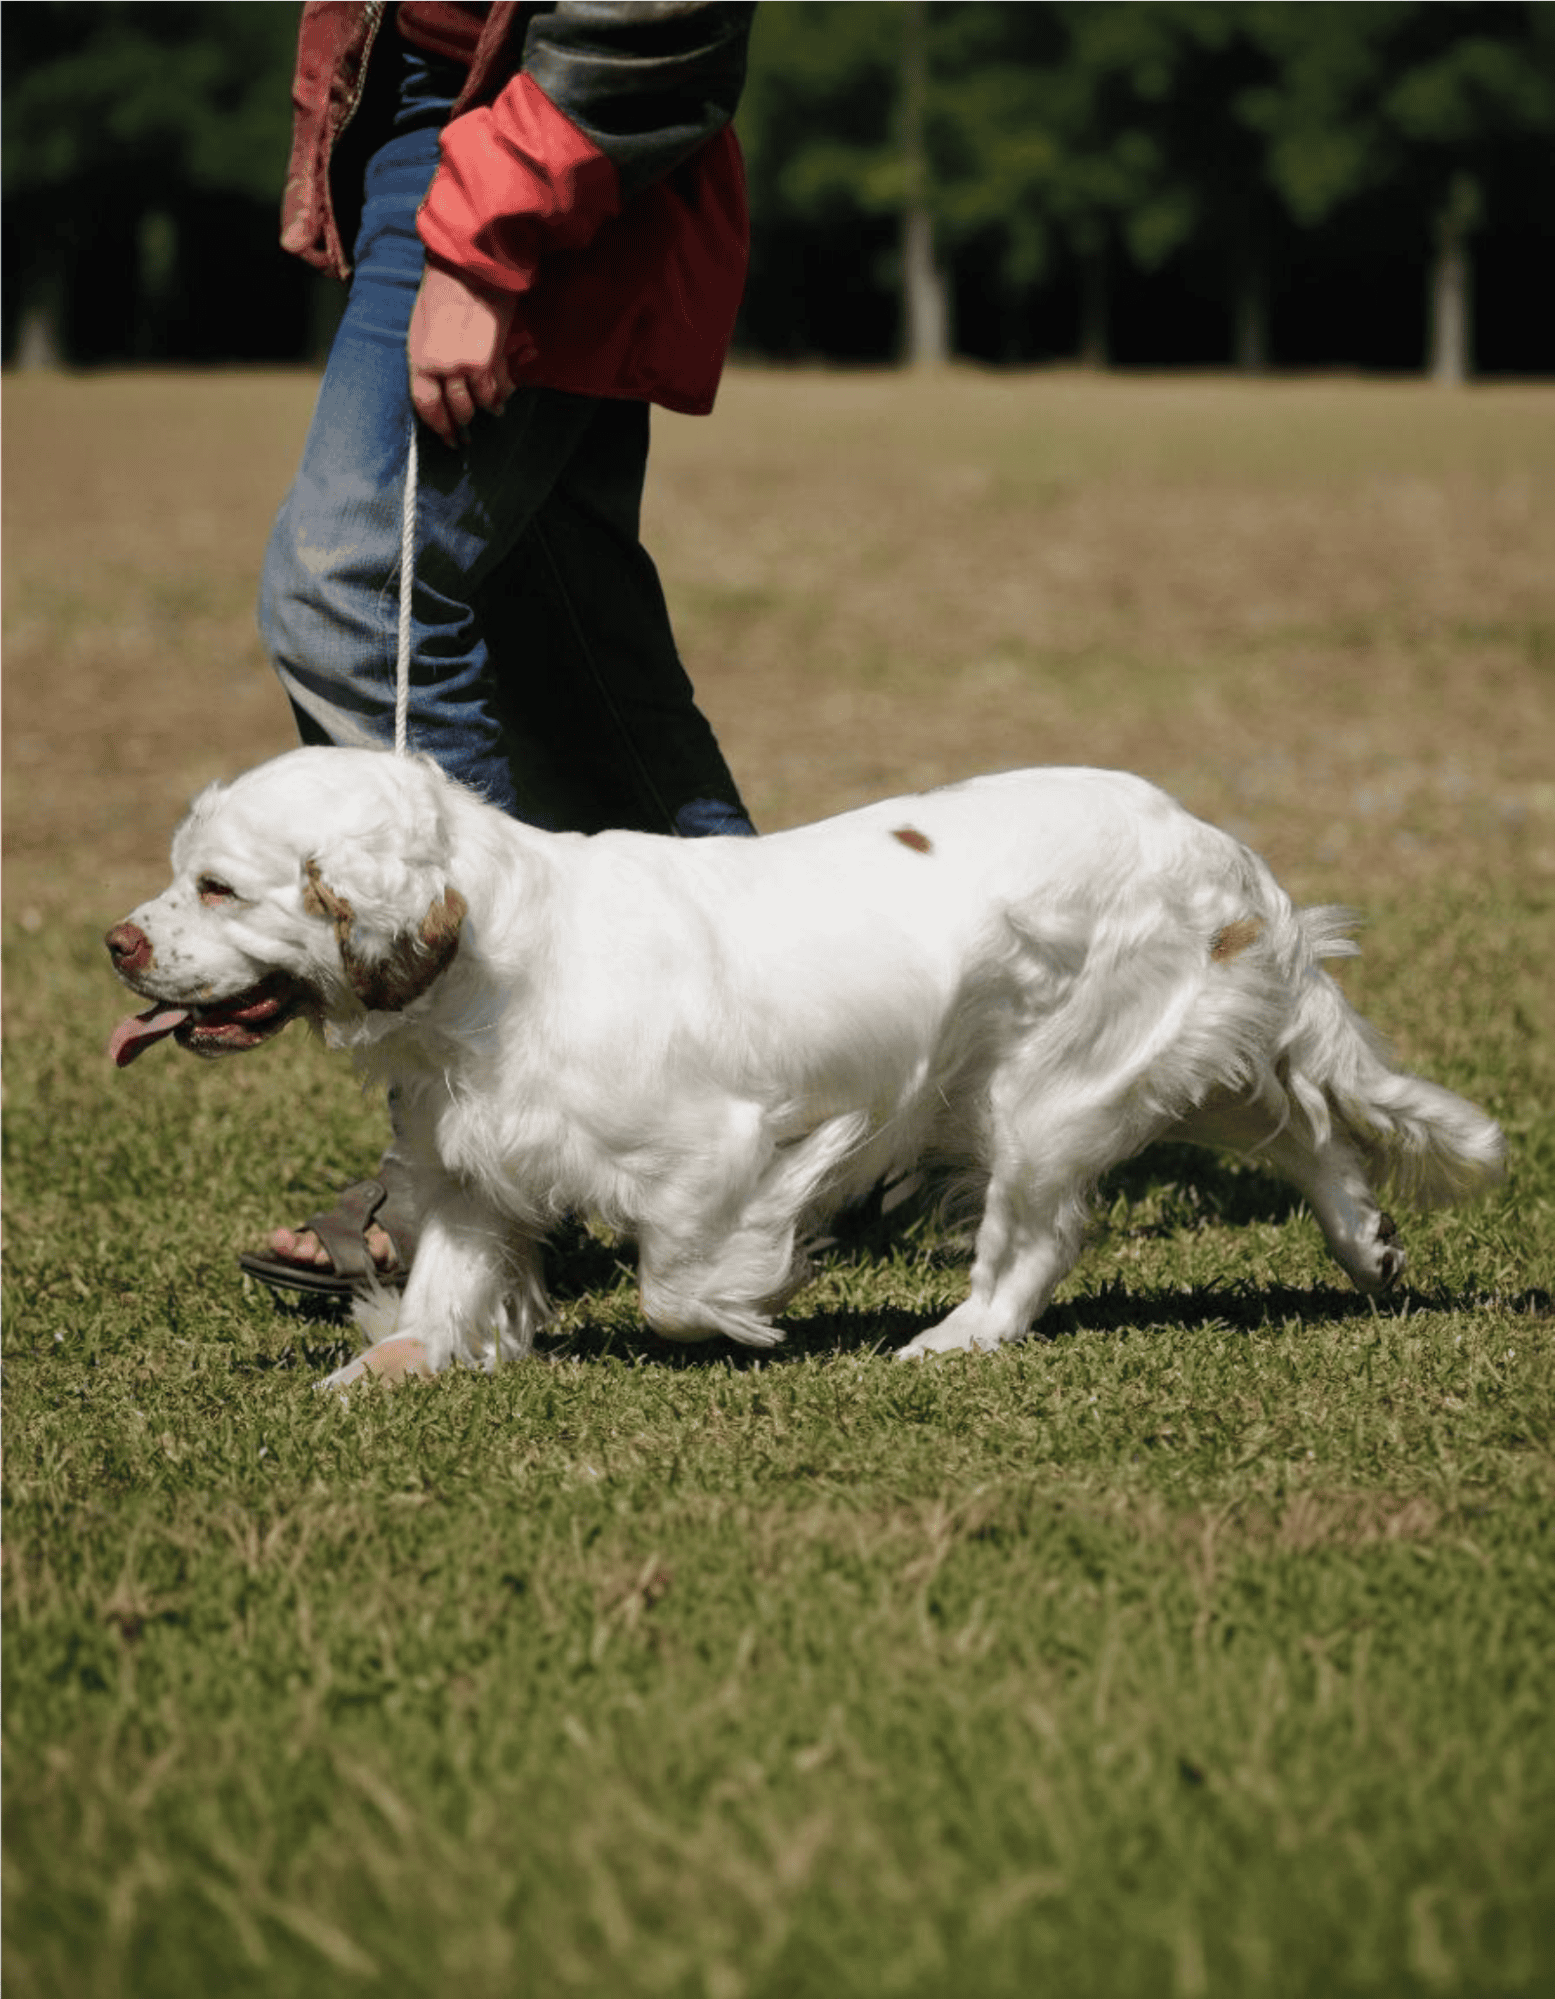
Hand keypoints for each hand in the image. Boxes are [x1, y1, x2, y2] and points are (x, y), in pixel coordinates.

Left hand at [407, 259, 518, 447]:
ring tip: (491, 413)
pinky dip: (500, 396)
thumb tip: (440, 385)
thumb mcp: (422, 327)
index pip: (426, 406)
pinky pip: (496, 390)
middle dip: (462, 426)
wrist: (467, 267)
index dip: (439, 427)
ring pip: (478, 404)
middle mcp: (440, 369)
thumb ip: (428, 358)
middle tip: (467, 436)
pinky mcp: (489, 360)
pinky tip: (502, 399)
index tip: (447, 438)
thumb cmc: (441, 291)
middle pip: (455, 411)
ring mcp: (466, 367)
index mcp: (418, 359)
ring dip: (484, 410)